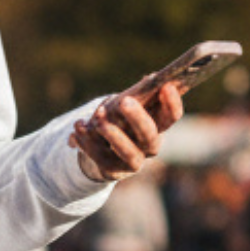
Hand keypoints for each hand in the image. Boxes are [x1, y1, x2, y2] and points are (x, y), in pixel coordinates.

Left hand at [70, 79, 184, 181]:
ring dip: (113, 134)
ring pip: (128, 152)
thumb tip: (148, 79)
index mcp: (157, 127)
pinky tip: (78, 127)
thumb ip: (137, 95)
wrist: (100, 148)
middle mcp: (149, 147)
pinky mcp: (112, 171)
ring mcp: (133, 162)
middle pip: (150, 135)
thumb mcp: (125, 104)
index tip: (166, 86)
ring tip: (99, 116)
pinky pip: (100, 157)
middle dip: (138, 117)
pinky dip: (87, 141)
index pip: (171, 117)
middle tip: (124, 101)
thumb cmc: (117, 118)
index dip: (172, 103)